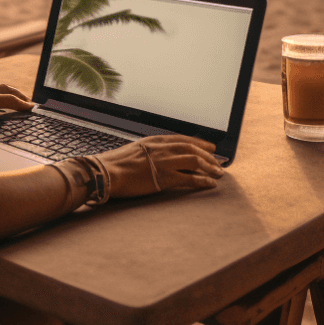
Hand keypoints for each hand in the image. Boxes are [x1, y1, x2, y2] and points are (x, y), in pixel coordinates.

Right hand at [0, 83, 33, 132]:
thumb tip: (5, 116)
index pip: (6, 90)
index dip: (19, 96)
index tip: (29, 104)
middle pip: (10, 89)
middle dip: (24, 96)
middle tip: (34, 106)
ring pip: (10, 93)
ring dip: (24, 98)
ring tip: (33, 106)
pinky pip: (6, 99)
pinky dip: (18, 102)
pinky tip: (26, 107)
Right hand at [98, 135, 223, 197]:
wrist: (105, 172)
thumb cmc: (114, 164)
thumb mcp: (133, 150)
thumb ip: (147, 152)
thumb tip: (154, 157)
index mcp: (154, 141)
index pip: (182, 139)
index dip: (199, 143)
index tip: (210, 148)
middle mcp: (161, 148)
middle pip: (191, 149)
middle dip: (208, 156)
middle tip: (218, 163)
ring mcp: (163, 162)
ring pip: (194, 161)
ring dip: (209, 167)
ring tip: (218, 174)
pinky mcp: (163, 178)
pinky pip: (188, 178)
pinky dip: (202, 181)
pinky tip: (210, 184)